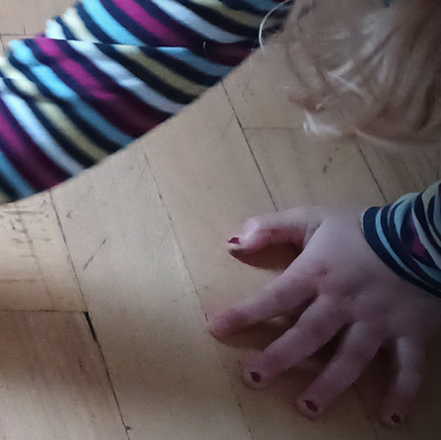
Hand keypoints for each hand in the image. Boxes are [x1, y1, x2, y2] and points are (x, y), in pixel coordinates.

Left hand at [209, 206, 440, 427]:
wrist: (425, 233)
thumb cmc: (363, 227)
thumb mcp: (313, 217)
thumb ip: (271, 227)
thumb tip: (232, 243)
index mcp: (318, 273)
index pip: (275, 296)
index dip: (245, 313)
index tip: (215, 329)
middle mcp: (345, 302)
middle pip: (309, 334)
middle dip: (280, 358)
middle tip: (254, 380)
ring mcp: (379, 320)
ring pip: (352, 357)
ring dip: (330, 384)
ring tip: (307, 407)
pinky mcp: (411, 331)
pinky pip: (408, 366)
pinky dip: (402, 392)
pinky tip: (389, 418)